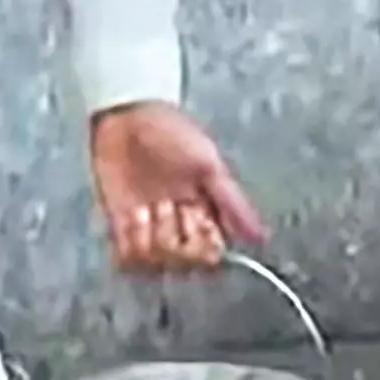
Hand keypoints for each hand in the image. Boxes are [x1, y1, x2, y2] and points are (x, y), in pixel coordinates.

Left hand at [88, 100, 263, 272]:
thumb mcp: (209, 165)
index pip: (209, 255)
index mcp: (205, 213)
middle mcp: (178, 225)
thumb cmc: (170, 132)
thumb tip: (260, 237)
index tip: (196, 219)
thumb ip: (234, 204)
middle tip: (169, 206)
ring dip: (150, 237)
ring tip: (147, 208)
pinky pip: (125, 258)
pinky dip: (129, 242)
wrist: (127, 115)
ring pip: (154, 263)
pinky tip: (131, 217)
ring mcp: (148, 228)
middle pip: (182, 264)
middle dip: (174, 240)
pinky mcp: (120, 226)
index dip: (202, 246)